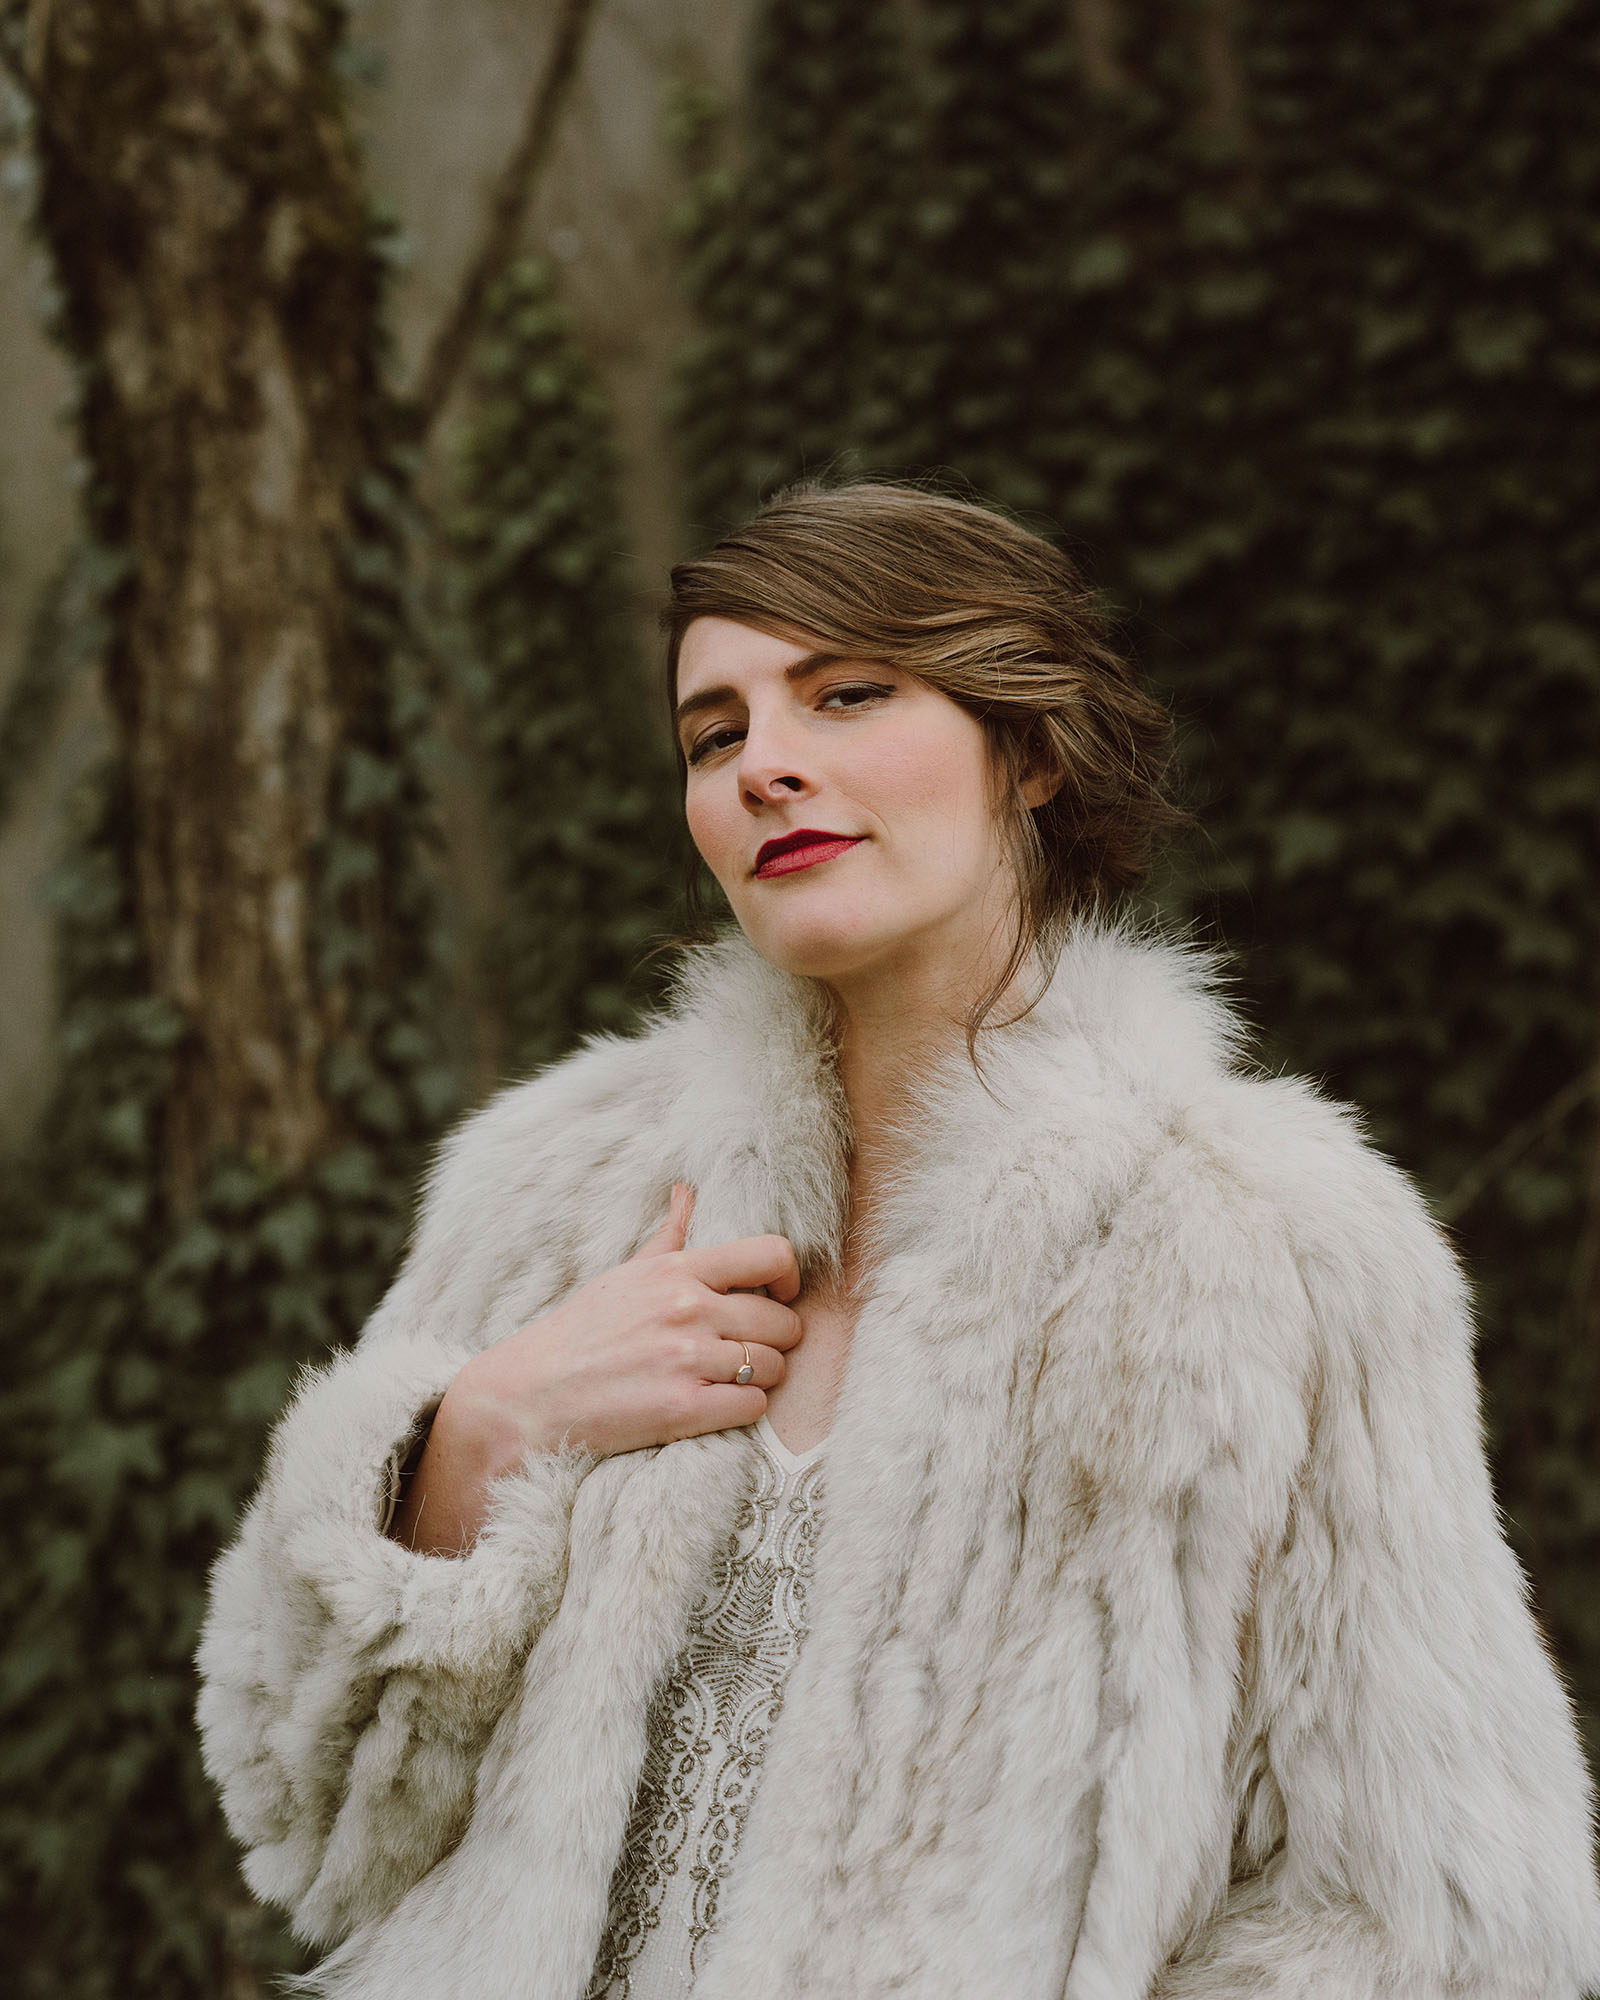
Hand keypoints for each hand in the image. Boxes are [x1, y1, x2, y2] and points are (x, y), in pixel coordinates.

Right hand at [391, 1184, 802, 1553]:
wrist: (528, 1396)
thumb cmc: (580, 1333)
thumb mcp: (624, 1274)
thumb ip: (668, 1235)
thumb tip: (687, 1190)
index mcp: (676, 1271)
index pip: (772, 1254)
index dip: (789, 1279)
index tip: (776, 1297)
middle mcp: (687, 1309)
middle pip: (783, 1321)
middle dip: (774, 1339)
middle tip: (747, 1349)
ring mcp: (686, 1359)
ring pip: (773, 1367)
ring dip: (760, 1378)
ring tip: (728, 1379)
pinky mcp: (682, 1410)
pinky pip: (753, 1407)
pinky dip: (744, 1409)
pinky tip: (718, 1406)